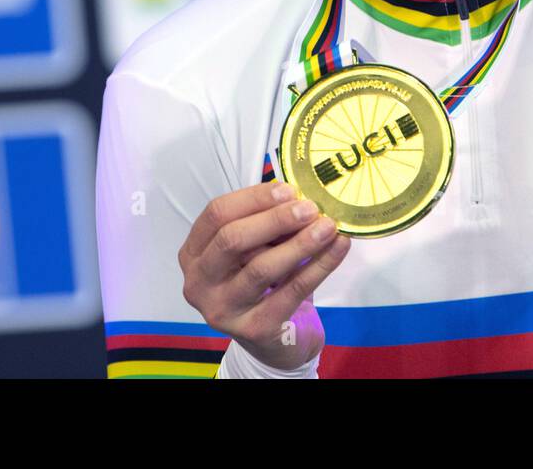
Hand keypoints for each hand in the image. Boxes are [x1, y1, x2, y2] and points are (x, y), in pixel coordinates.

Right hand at [179, 181, 350, 370]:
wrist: (279, 342)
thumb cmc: (266, 284)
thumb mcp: (258, 249)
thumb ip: (268, 224)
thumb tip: (298, 194)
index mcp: (193, 253)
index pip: (216, 214)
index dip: (253, 198)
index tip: (288, 189)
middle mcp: (199, 283)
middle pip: (232, 239)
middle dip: (275, 219)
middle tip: (310, 207)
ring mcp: (223, 310)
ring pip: (261, 268)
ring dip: (300, 242)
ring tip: (328, 226)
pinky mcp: (254, 330)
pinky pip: (292, 291)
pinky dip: (320, 266)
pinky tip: (338, 247)